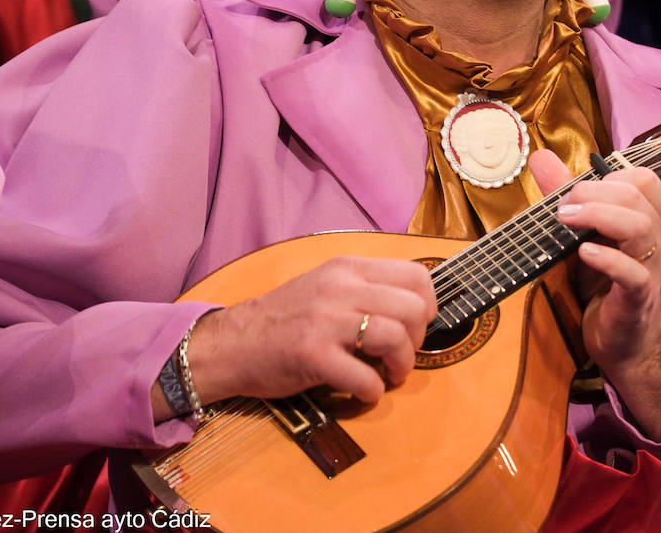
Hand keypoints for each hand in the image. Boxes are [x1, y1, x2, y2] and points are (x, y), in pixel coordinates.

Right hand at [179, 256, 436, 412]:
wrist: (232, 343)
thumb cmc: (285, 319)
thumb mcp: (327, 286)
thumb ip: (367, 289)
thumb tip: (416, 309)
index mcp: (348, 268)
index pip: (416, 275)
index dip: (428, 305)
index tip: (416, 325)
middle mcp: (340, 287)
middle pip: (414, 307)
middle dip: (419, 339)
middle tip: (400, 355)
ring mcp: (326, 320)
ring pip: (396, 337)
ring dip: (401, 366)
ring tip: (388, 375)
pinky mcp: (312, 355)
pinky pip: (364, 377)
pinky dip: (372, 392)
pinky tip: (362, 393)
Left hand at [530, 150, 660, 438]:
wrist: (627, 342)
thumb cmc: (609, 283)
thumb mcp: (589, 233)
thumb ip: (570, 195)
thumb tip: (541, 157)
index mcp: (655, 219)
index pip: (644, 179)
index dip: (608, 176)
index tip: (577, 191)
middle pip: (638, 195)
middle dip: (594, 192)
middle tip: (562, 206)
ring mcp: (654, 269)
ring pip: (640, 226)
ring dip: (598, 215)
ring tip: (566, 219)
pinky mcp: (639, 298)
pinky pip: (632, 273)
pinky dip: (607, 258)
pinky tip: (585, 253)